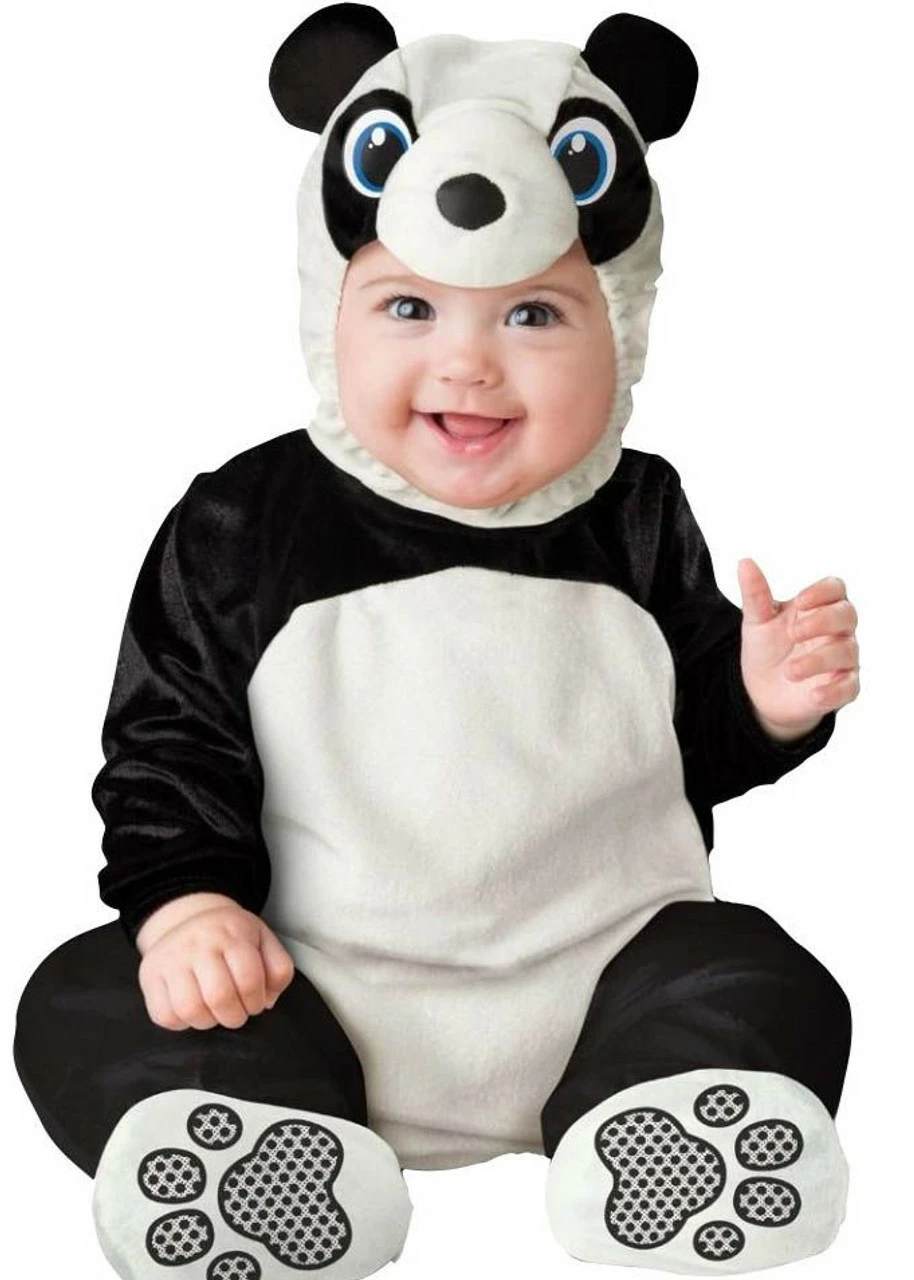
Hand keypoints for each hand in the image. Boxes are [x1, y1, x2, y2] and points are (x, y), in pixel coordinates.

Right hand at [138, 900, 295, 1030]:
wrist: (189, 918)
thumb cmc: (231, 937)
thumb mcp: (263, 941)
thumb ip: (278, 969)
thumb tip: (267, 1000)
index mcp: (231, 932)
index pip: (248, 979)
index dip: (256, 1001)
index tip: (255, 1002)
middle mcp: (198, 943)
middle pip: (219, 996)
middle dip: (234, 1017)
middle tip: (236, 1014)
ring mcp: (170, 958)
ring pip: (189, 1009)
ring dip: (208, 1022)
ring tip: (214, 1012)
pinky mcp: (150, 975)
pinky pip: (165, 1016)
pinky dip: (182, 1023)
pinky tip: (193, 1009)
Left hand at [736, 558, 859, 741]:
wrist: (761, 691)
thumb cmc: (766, 649)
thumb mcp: (757, 621)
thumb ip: (755, 593)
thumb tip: (745, 562)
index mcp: (818, 608)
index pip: (836, 589)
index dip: (823, 592)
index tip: (799, 601)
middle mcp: (836, 631)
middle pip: (847, 615)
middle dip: (822, 622)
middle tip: (792, 634)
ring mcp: (843, 660)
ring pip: (847, 652)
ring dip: (818, 661)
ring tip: (789, 671)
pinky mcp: (842, 688)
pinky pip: (849, 687)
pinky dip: (833, 692)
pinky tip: (813, 694)